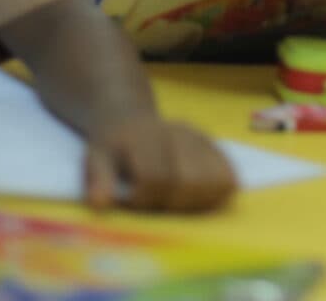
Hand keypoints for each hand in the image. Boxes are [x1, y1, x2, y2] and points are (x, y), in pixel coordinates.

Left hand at [84, 113, 236, 211]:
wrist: (131, 120)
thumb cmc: (113, 146)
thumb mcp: (96, 157)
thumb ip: (98, 179)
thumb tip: (100, 204)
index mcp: (148, 136)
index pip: (156, 177)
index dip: (143, 199)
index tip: (132, 202)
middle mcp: (181, 133)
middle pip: (188, 182)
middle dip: (170, 204)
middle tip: (154, 204)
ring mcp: (203, 140)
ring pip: (214, 182)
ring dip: (195, 203)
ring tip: (175, 202)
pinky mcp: (217, 149)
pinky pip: (229, 179)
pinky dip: (216, 194)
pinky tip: (196, 197)